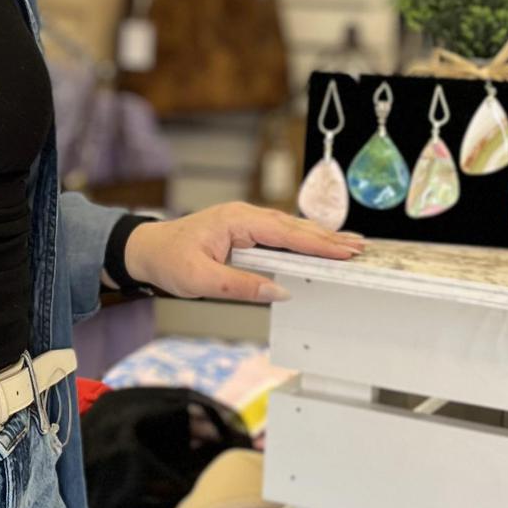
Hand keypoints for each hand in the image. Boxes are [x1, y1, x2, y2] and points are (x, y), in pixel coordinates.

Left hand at [124, 202, 364, 304]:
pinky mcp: (243, 229)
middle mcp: (244, 215)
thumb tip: (278, 291)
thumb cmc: (168, 260)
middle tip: (360, 249)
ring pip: (289, 228)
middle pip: (294, 227)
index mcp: (237, 221)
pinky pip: (279, 233)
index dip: (318, 244)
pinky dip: (302, 238)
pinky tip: (317, 244)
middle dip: (328, 239)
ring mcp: (244, 220)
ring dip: (319, 237)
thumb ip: (240, 285)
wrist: (146, 249)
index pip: (285, 233)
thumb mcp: (201, 279)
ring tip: (349, 245)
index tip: (345, 252)